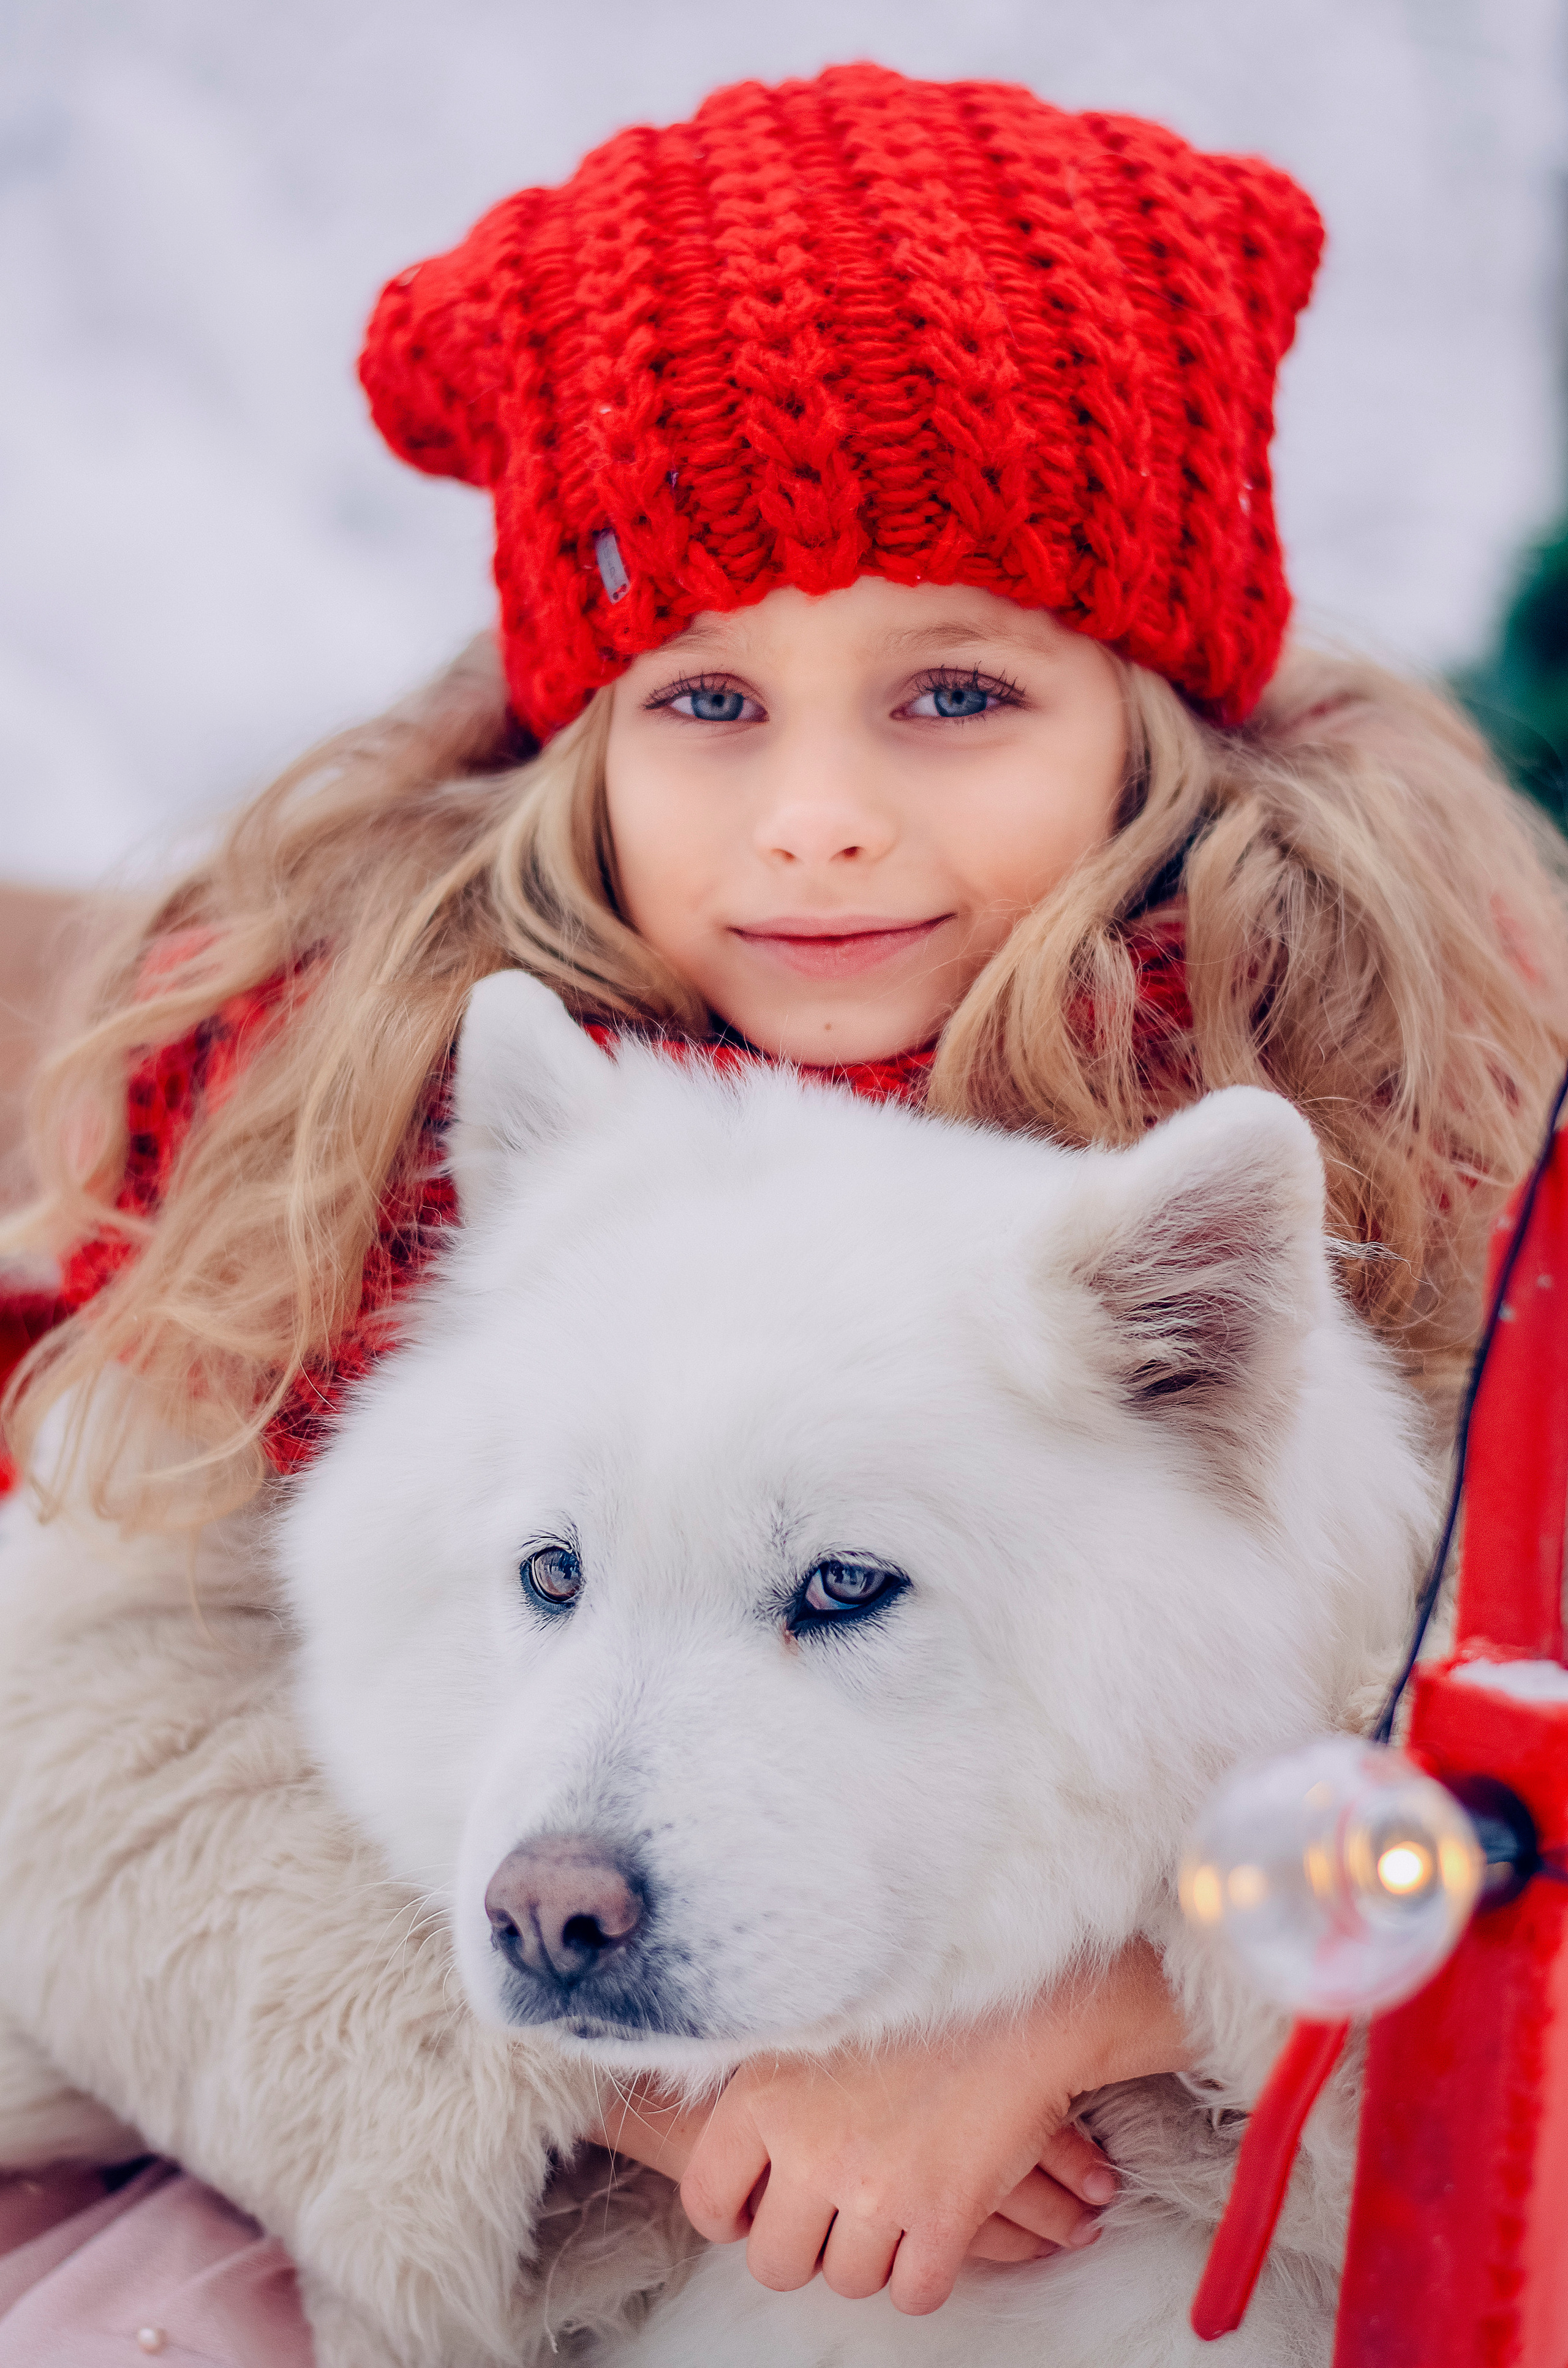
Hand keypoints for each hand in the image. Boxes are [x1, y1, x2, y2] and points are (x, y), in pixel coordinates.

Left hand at [587, 1937, 1189, 2313]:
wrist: (1015, 2000)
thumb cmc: (917, 2003)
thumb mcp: (813, 2025)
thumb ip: (765, 2086)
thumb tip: (729, 2140)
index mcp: (763, 2096)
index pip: (706, 2198)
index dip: (732, 2216)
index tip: (757, 2211)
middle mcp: (809, 2148)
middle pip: (776, 2261)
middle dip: (804, 2250)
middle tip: (830, 2220)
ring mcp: (875, 2188)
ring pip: (848, 2280)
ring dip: (868, 2258)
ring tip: (887, 2213)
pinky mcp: (942, 2216)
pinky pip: (915, 2292)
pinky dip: (923, 2276)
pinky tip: (930, 2237)